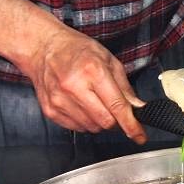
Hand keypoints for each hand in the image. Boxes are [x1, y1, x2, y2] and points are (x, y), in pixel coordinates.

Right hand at [24, 29, 146, 142]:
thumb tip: (137, 109)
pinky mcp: (51, 110)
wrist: (44, 48)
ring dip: (99, 121)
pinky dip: (84, 121)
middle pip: (105, 122)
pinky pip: (76, 128)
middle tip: (113, 109)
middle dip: (115, 121)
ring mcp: (60, 100)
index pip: (117, 106)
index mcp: (93, 71)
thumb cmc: (76, 50)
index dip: (131, 125)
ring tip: (93, 101)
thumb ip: (125, 87)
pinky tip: (80, 105)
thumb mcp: (108, 60)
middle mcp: (74, 86)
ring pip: (91, 127)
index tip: (139, 136)